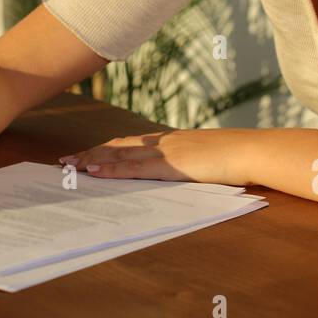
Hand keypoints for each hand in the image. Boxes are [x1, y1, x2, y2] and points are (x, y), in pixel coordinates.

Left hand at [57, 129, 250, 185]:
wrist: (251, 151)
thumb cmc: (237, 158)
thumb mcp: (208, 161)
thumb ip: (191, 165)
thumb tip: (182, 175)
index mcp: (172, 142)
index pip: (131, 143)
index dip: (107, 148)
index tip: (87, 154)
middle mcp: (164, 142)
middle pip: (118, 146)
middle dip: (91, 153)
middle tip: (65, 161)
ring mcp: (165, 152)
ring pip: (119, 154)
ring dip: (92, 160)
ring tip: (70, 167)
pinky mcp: (169, 165)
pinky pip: (133, 168)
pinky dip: (111, 170)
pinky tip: (94, 172)